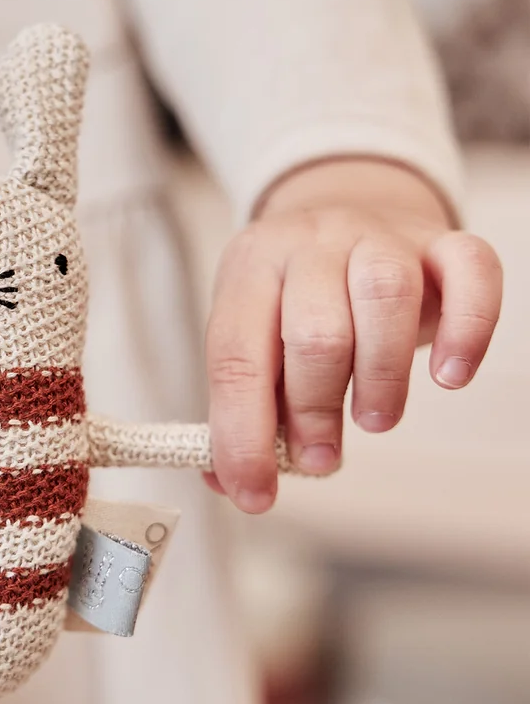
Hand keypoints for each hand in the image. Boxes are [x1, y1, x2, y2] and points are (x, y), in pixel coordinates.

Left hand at [204, 157, 502, 512]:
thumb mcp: (253, 340)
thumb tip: (233, 483)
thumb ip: (239, 409)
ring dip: (380, 377)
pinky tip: (448, 376)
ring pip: (385, 297)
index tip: (255, 493)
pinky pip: (470, 272)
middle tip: (320, 456)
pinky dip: (467, 331)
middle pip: (315, 332)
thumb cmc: (294, 300)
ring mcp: (378, 235)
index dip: (244, 436)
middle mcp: (310, 243)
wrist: (350, 210)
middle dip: (314, 412)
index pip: (236, 359)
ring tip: (374, 421)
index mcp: (250, 271)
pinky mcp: (441, 241)